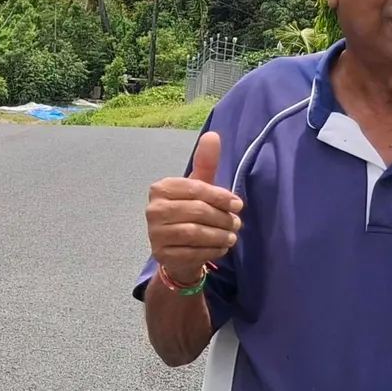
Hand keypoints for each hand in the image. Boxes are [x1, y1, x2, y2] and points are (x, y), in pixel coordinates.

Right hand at [146, 131, 242, 283]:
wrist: (177, 251)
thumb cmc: (190, 213)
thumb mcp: (199, 187)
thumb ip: (205, 163)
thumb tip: (213, 135)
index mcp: (161, 188)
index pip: (196, 189)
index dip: (220, 197)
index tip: (238, 204)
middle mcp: (153, 210)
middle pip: (197, 211)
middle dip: (222, 218)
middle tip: (237, 223)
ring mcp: (155, 234)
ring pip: (195, 233)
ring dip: (219, 235)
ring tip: (232, 236)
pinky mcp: (161, 255)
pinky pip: (192, 252)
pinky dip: (211, 250)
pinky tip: (221, 248)